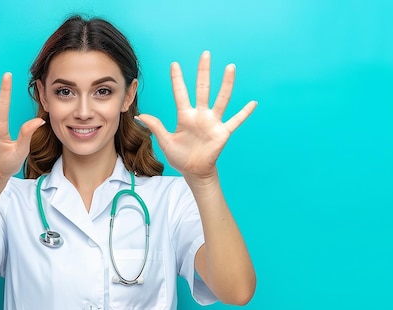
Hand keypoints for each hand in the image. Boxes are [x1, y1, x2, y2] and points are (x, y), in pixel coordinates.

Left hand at [137, 51, 256, 179]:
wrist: (194, 171)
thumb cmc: (180, 156)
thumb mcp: (165, 142)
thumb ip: (156, 127)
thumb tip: (140, 115)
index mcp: (185, 116)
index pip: (180, 93)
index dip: (177, 79)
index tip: (174, 64)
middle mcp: (200, 115)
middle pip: (203, 89)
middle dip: (203, 72)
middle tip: (205, 54)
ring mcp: (212, 122)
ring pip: (221, 99)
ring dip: (226, 84)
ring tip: (230, 68)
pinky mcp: (222, 132)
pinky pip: (236, 121)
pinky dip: (244, 113)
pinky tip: (253, 103)